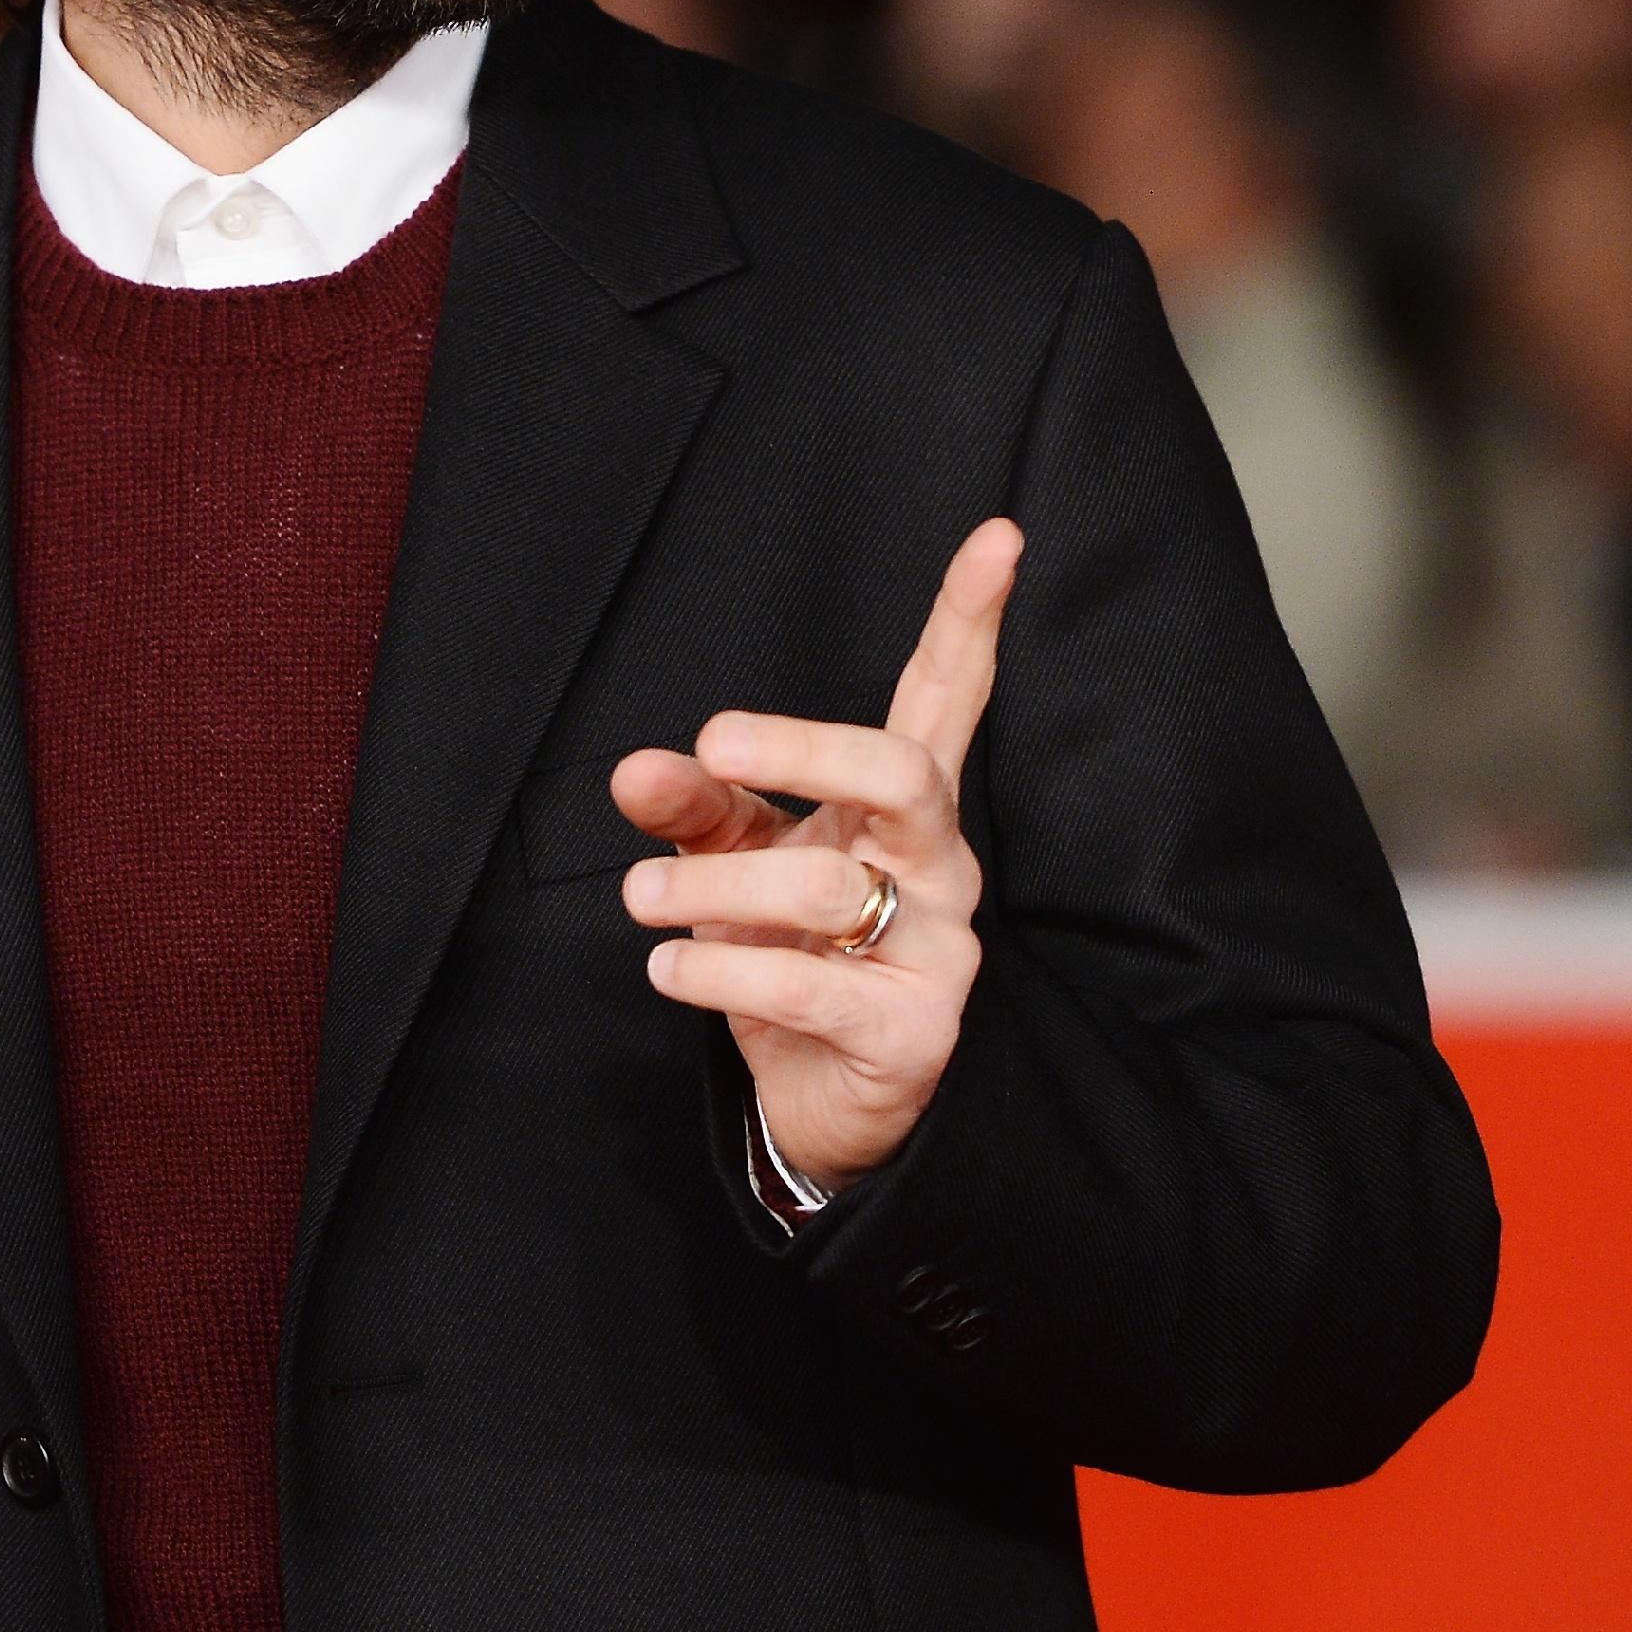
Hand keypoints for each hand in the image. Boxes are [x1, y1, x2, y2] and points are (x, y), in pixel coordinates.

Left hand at [609, 518, 1020, 1195]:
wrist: (821, 1098)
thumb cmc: (789, 949)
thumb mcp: (733, 857)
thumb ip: (693, 804)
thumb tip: (632, 768)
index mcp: (904, 803)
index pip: (948, 696)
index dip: (970, 619)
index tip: (999, 534)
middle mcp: (938, 862)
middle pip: (904, 771)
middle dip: (802, 748)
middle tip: (712, 743)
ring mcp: (938, 947)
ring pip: (830, 883)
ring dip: (712, 884)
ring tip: (641, 895)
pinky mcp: (913, 1031)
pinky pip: (807, 983)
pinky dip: (718, 969)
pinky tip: (670, 968)